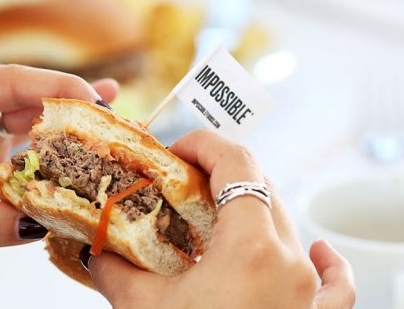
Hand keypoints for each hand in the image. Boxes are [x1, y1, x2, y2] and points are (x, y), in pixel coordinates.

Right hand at [86, 130, 354, 308]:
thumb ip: (115, 272)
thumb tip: (96, 253)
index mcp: (251, 247)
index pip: (237, 163)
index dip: (204, 143)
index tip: (175, 150)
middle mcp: (291, 260)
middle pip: (262, 188)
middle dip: (219, 175)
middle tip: (183, 184)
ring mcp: (312, 291)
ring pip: (288, 224)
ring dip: (254, 208)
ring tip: (219, 217)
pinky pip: (337, 281)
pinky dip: (327, 260)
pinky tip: (320, 251)